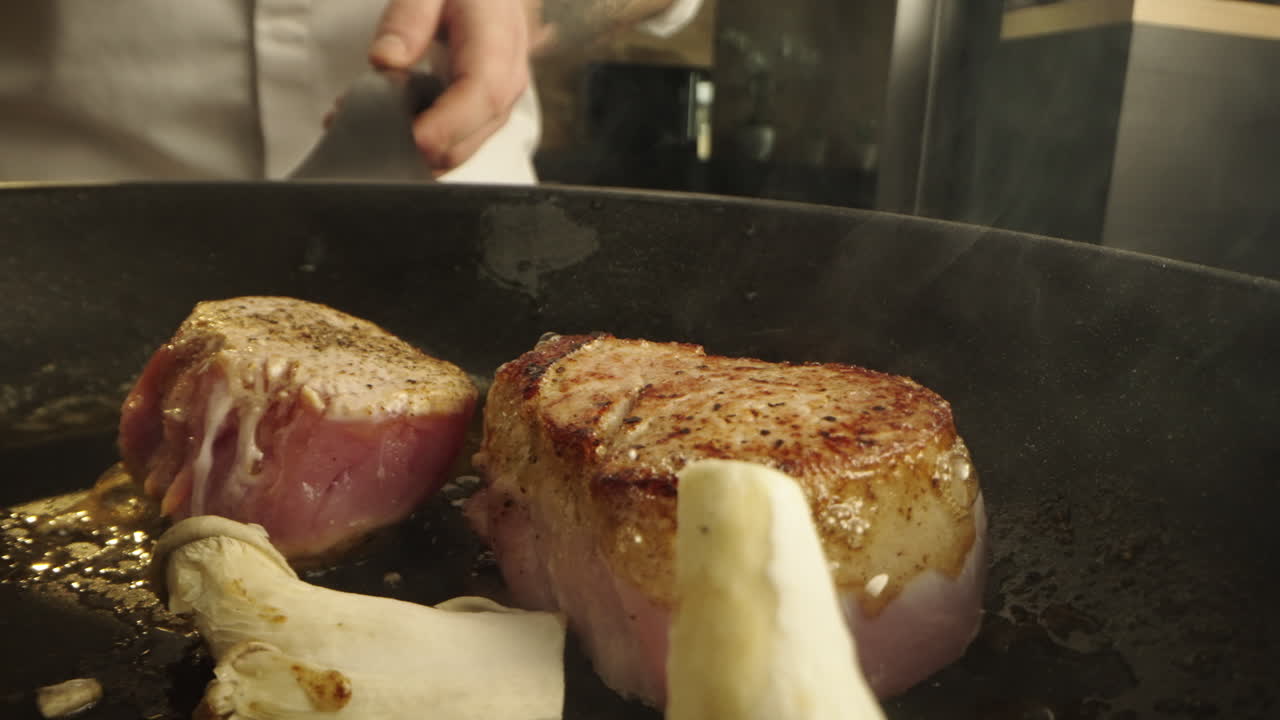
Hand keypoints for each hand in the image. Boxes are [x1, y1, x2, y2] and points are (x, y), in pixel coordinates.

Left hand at [369, 0, 543, 171]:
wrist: (491, 0)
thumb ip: (407, 19)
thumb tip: (385, 59)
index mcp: (498, 39)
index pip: (485, 92)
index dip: (450, 123)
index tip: (414, 139)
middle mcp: (508, 79)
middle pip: (473, 133)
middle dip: (423, 148)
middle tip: (367, 133)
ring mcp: (500, 104)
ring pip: (462, 148)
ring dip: (416, 151)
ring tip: (369, 127)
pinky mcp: (485, 118)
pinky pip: (455, 145)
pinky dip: (421, 147)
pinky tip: (389, 127)